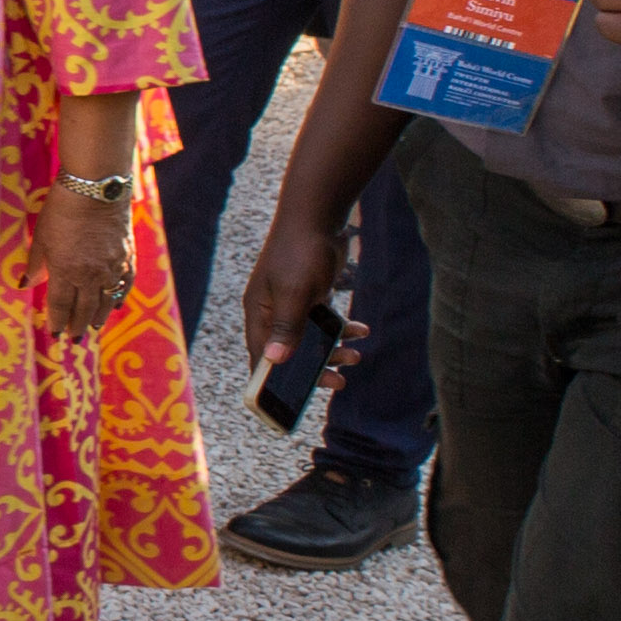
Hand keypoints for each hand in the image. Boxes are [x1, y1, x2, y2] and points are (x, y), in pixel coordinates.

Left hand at [36, 183, 135, 341]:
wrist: (96, 189)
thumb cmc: (61, 210)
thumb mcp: (41, 237)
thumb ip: (36, 264)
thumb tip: (27, 285)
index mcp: (65, 271)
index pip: (60, 304)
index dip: (57, 321)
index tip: (55, 333)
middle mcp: (90, 275)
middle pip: (84, 308)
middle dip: (78, 325)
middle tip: (75, 339)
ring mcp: (112, 268)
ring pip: (105, 301)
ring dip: (98, 317)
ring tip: (93, 329)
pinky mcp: (127, 258)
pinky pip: (124, 285)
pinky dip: (118, 298)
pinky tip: (114, 307)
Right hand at [236, 197, 360, 386]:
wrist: (318, 216)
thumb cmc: (300, 252)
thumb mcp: (296, 292)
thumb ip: (287, 327)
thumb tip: (275, 362)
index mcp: (259, 313)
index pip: (261, 357)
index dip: (272, 382)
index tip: (292, 404)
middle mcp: (271, 312)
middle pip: (289, 353)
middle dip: (315, 370)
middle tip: (340, 381)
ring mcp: (291, 304)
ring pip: (310, 340)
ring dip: (333, 350)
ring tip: (357, 356)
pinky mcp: (310, 296)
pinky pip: (324, 322)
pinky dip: (342, 329)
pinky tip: (361, 329)